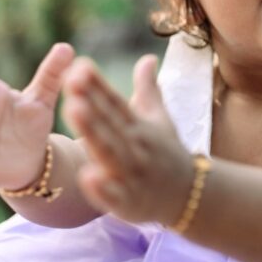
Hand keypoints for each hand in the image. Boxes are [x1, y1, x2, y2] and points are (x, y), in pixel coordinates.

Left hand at [61, 55, 194, 224]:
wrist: (190, 196)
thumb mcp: (160, 119)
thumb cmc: (167, 153)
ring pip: (110, 152)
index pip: (115, 102)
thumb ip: (148, 89)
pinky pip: (114, 195)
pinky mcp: (129, 203)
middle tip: (70, 81)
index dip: (97, 83)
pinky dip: (102, 188)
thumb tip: (147, 58)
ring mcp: (132, 174)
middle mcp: (136, 146)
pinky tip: (87, 176)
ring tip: (73, 110)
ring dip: (93, 132)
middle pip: (109, 123)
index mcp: (139, 126)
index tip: (78, 64)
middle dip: (90, 103)